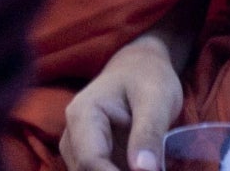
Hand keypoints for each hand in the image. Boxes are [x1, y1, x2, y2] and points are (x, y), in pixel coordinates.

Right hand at [60, 31, 185, 170]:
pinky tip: (142, 166)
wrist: (140, 69)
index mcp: (82, 115)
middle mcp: (73, 136)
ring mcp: (79, 150)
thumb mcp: (156, 99)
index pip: (90, 161)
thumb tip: (146, 169)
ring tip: (149, 164)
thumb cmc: (147, 77)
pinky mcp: (92, 160)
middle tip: (150, 168)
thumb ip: (149, 133)